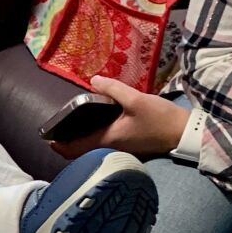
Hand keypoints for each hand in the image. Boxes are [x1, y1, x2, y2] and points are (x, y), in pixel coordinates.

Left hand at [48, 75, 188, 160]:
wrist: (183, 133)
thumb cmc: (160, 118)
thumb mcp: (136, 100)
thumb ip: (113, 90)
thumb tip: (93, 81)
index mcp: (107, 139)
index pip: (74, 149)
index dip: (59, 145)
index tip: (48, 137)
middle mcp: (110, 148)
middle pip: (80, 151)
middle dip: (67, 142)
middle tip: (59, 128)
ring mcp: (120, 149)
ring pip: (92, 148)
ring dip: (80, 140)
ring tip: (74, 123)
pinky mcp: (128, 146)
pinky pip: (103, 144)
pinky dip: (93, 138)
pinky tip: (96, 123)